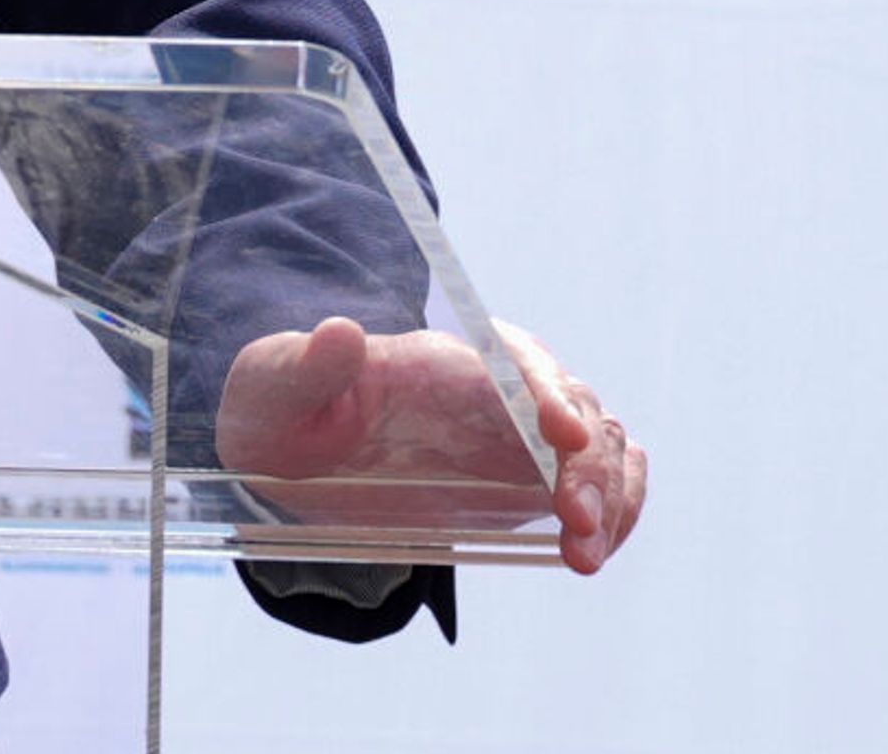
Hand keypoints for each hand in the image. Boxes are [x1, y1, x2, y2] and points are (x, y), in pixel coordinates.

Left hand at [218, 314, 645, 572]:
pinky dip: (615, 514)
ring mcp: (518, 437)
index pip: (515, 358)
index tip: (563, 435)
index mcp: (441, 359)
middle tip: (577, 524)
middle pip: (574, 406)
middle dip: (589, 463)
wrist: (290, 458)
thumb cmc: (282, 409)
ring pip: (601, 446)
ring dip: (611, 495)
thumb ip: (306, 365)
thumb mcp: (273, 386)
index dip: (546, 391)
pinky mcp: (528, 482)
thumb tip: (342, 333)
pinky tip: (591, 551)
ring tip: (584, 555)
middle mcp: (495, 391)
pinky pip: (599, 486)